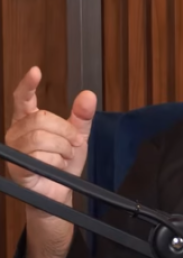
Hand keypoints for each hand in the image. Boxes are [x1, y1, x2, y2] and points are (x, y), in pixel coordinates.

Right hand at [4, 66, 96, 206]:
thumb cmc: (64, 163)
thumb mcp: (77, 136)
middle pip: (42, 118)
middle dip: (66, 132)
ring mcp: (14, 151)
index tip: (35, 71)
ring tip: (63, 157)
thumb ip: (81, 117)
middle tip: (73, 144)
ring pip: (42, 138)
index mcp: (29, 122)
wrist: (61, 191)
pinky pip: (39, 157)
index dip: (27, 85)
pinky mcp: (16, 167)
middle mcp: (17, 133)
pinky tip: (55, 167)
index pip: (23, 99)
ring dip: (62, 149)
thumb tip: (88, 95)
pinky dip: (56, 162)